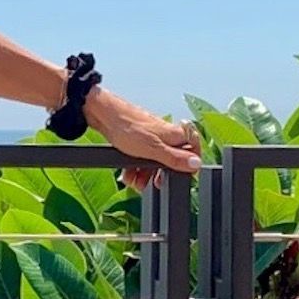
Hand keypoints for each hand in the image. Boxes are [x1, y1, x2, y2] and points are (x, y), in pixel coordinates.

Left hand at [81, 87, 203, 191]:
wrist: (102, 115)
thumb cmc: (128, 128)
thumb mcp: (153, 149)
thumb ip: (175, 158)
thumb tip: (196, 164)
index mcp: (174, 135)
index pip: (194, 148)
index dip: (189, 164)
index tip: (181, 176)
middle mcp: (165, 134)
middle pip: (172, 158)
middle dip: (161, 174)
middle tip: (155, 183)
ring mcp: (151, 136)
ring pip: (154, 159)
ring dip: (145, 173)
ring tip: (135, 182)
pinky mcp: (137, 139)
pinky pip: (141, 157)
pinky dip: (135, 167)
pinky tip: (127, 174)